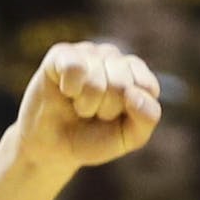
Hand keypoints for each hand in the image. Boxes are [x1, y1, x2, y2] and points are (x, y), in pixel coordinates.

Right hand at [13, 42, 161, 172]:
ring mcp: (88, 52)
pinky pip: (74, 68)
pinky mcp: (62, 54)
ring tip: (79, 105)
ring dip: (86, 104)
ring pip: (96, 80)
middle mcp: (114, 58)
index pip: (147, 87)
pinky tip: (65, 92)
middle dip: (106, 110)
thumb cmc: (94, 138)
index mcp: (136, 74)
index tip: (117, 118)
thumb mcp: (129, 137)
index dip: (131, 112)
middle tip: (94, 113)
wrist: (52, 147)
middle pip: (121, 85)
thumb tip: (134, 93)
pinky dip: (70, 89)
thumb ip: (147, 118)